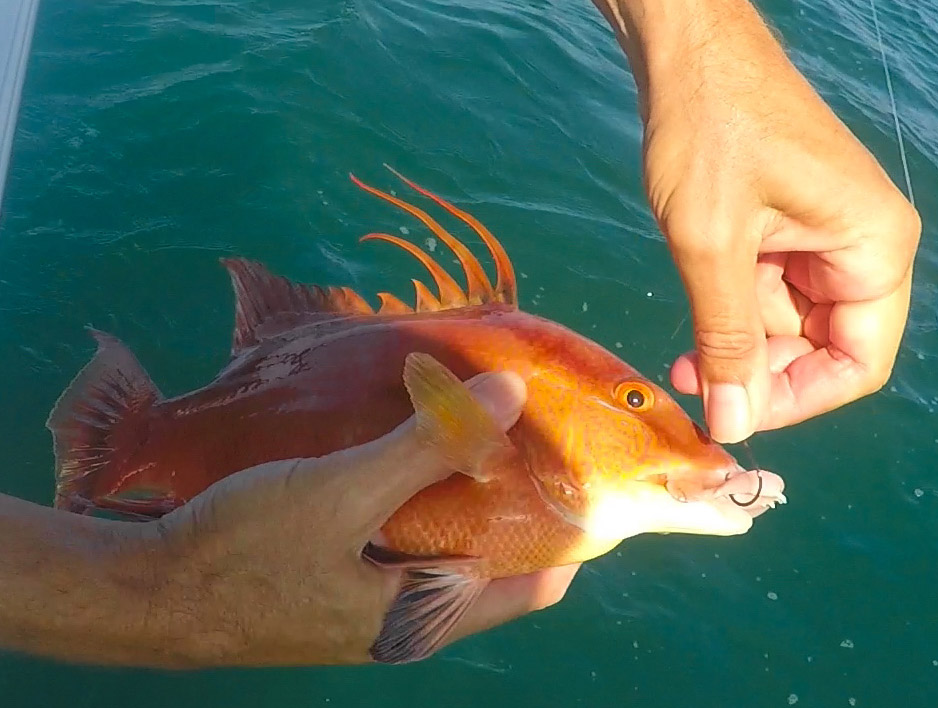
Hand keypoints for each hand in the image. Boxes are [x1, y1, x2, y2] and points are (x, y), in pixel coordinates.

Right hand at [152, 370, 579, 666]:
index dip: (566, 530)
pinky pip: (400, 542)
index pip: (535, 584)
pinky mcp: (338, 584)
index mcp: (427, 617)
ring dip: (459, 495)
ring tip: (471, 431)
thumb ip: (427, 446)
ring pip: (442, 547)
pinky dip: (414, 500)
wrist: (148, 591)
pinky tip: (405, 452)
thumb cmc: (250, 550)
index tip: (577, 471)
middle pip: (490, 561)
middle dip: (512, 501)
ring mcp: (371, 605)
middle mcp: (408, 621)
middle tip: (525, 433)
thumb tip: (507, 394)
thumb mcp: (346, 490)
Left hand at [594, 0, 920, 442]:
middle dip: (756, 375)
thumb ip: (726, 339)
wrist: (686, 55)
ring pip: (784, 327)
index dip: (798, 400)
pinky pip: (763, 295)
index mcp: (871, 248)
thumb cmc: (709, 131)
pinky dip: (727, 315)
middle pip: (821, 348)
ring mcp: (819, 237)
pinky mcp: (783, 229)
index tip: (735, 414)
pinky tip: (689, 326)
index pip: (858, 361)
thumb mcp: (712, 246)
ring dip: (733, 347)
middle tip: (692, 386)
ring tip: (678, 359)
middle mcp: (857, 247)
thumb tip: (734, 423)